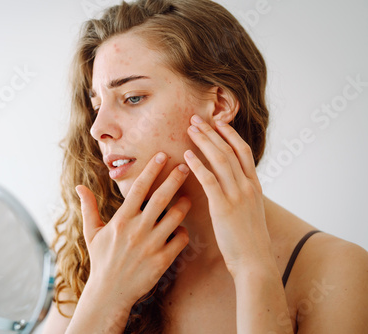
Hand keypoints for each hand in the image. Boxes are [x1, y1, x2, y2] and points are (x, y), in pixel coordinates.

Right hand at [76, 152, 190, 307]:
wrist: (110, 293)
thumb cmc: (101, 260)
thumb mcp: (92, 233)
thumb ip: (89, 208)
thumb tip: (79, 187)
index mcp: (121, 219)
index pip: (139, 188)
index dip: (152, 170)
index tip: (163, 156)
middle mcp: (137, 229)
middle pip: (161, 197)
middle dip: (175, 179)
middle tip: (186, 167)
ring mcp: (151, 244)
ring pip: (176, 217)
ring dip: (184, 205)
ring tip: (187, 198)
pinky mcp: (162, 260)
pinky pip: (181, 239)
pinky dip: (183, 232)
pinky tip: (180, 229)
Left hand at [184, 115, 273, 276]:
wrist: (255, 262)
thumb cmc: (249, 241)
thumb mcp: (250, 213)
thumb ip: (242, 197)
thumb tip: (231, 188)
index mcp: (254, 186)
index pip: (243, 152)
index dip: (230, 135)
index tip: (218, 122)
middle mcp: (248, 186)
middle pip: (229, 150)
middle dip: (212, 132)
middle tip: (196, 119)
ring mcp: (237, 195)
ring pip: (220, 159)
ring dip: (203, 141)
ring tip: (190, 129)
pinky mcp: (224, 207)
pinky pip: (209, 179)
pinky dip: (198, 165)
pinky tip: (187, 155)